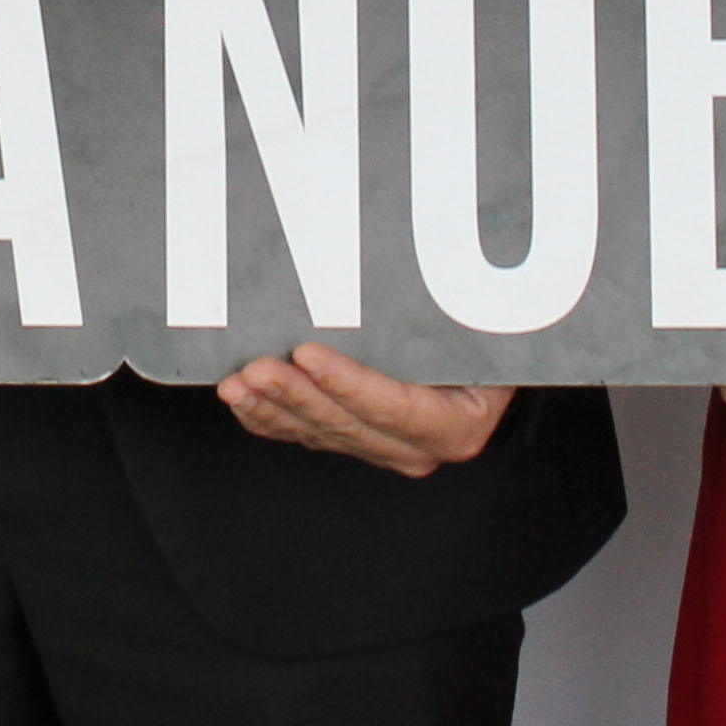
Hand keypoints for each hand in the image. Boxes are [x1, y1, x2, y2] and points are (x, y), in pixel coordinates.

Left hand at [221, 344, 507, 476]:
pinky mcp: (352, 441)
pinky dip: (269, 418)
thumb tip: (409, 275)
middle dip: (295, 394)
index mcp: (455, 426)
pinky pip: (304, 434)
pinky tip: (242, 399)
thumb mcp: (485, 330)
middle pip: (346, 424)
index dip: (349, 383)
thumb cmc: (485, 341)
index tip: (308, 355)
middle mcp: (416, 448)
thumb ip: (449, 319)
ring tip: (237, 384)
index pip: (395, 407)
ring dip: (272, 407)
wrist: (488, 366)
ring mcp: (381, 449)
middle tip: (256, 368)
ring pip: (317, 432)